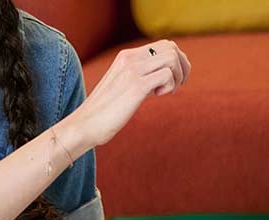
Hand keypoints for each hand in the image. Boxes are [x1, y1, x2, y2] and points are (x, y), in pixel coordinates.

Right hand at [65, 39, 190, 148]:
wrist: (85, 124)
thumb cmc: (104, 112)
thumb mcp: (121, 87)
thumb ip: (138, 79)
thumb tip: (159, 82)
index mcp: (126, 56)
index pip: (163, 45)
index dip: (176, 61)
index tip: (174, 81)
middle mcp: (130, 58)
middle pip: (171, 47)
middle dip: (183, 67)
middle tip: (177, 86)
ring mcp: (133, 71)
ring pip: (172, 58)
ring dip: (177, 77)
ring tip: (167, 93)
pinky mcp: (136, 86)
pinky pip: (166, 75)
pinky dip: (169, 86)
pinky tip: (157, 97)